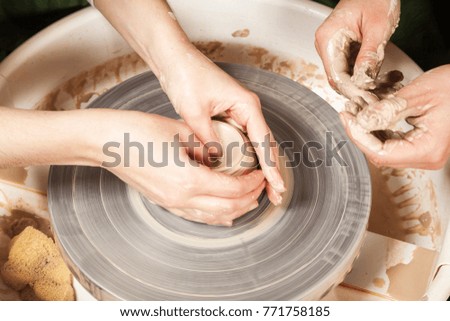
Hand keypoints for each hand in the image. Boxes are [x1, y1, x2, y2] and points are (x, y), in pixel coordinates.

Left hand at [94, 0, 284, 203]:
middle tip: (275, 196)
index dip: (271, 167)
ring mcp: (240, 112)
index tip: (277, 186)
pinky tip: (248, 173)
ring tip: (266, 190)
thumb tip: (215, 162)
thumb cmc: (186, 77)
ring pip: (256, 144)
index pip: (264, 142)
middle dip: (272, 171)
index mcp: (247, 105)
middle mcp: (248, 109)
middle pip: (266, 145)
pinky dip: (248, 158)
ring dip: (262, 167)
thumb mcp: (194, 112)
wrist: (175, 59)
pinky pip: (244, 141)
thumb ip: (207, 139)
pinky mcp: (230, 116)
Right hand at [99, 111, 265, 225]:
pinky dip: (216, 216)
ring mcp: (171, 204)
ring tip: (250, 200)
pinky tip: (225, 214)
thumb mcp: (181, 131)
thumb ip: (207, 145)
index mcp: (189, 179)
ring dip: (236, 209)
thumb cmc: (139, 130)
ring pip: (213, 216)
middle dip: (249, 198)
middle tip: (260, 185)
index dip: (251, 182)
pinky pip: (196, 216)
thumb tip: (226, 153)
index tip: (259, 173)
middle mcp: (181, 197)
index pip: (233, 188)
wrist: (107, 142)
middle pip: (228, 207)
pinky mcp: (164, 203)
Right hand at [315, 0, 400, 103]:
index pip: (336, 76)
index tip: (368, 98)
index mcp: (328, 39)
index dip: (352, 90)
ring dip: (364, 83)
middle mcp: (326, 45)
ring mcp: (333, 48)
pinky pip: (350, 69)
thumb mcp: (377, 28)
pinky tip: (381, 77)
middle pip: (338, 78)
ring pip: (345, 76)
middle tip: (381, 94)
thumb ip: (369, 56)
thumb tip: (363, 82)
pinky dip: (365, 75)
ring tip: (386, 84)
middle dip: (360, 89)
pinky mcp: (342, 49)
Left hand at [340, 65, 449, 168]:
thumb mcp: (418, 95)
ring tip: (356, 110)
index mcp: (427, 150)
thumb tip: (361, 121)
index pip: (381, 153)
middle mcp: (427, 157)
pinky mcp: (422, 144)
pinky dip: (380, 127)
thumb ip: (387, 110)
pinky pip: (394, 141)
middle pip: (381, 153)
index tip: (347, 119)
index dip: (359, 137)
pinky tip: (370, 113)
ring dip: (368, 129)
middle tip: (348, 113)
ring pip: (385, 148)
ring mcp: (424, 152)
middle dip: (361, 132)